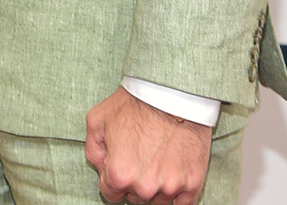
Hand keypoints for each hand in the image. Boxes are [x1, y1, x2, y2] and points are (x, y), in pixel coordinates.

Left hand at [85, 87, 211, 204]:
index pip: (111, 194)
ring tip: (158, 156)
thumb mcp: (98, 118)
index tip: (121, 161)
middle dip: (134, 180)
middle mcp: (144, 187)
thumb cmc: (135, 103)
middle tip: (141, 154)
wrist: (172, 93)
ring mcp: (170, 187)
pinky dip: (177, 192)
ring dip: (156, 185)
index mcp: (119, 174)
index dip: (113, 177)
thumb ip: (93, 149)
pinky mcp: (192, 183)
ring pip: (158, 200)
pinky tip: (172, 170)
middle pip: (135, 197)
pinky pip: (182, 204)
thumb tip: (100, 168)